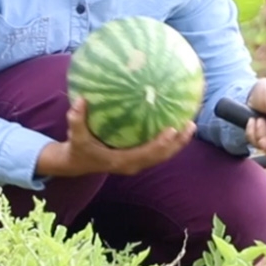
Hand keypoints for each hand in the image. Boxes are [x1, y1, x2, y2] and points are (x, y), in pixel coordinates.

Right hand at [35, 97, 194, 177]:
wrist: (76, 164)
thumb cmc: (78, 148)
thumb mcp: (75, 135)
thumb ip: (76, 119)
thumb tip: (81, 100)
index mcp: (120, 161)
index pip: (146, 153)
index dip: (161, 143)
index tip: (172, 129)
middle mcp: (132, 165)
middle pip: (161, 156)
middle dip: (178, 143)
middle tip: (190, 125)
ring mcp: (137, 163)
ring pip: (163, 156)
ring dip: (178, 143)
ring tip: (190, 125)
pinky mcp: (138, 159)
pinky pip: (158, 152)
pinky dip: (169, 142)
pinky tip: (177, 127)